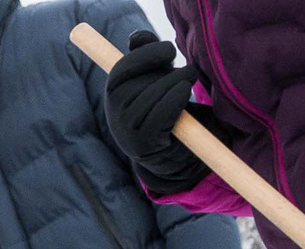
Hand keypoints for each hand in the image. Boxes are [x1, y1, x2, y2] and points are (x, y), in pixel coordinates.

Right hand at [103, 32, 209, 195]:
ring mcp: (125, 131)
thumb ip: (146, 57)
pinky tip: (184, 92)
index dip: (145, 55)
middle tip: (188, 71)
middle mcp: (114, 113)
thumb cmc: (164, 108)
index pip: (122, 68)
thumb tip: (137, 38)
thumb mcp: (155, 79)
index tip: (170, 50)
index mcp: (114, 93)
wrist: (171, 153)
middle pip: (137, 82)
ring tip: (190, 80)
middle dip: (166, 72)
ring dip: (176, 84)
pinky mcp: (140, 145)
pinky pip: (158, 116)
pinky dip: (174, 101)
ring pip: (149, 97)